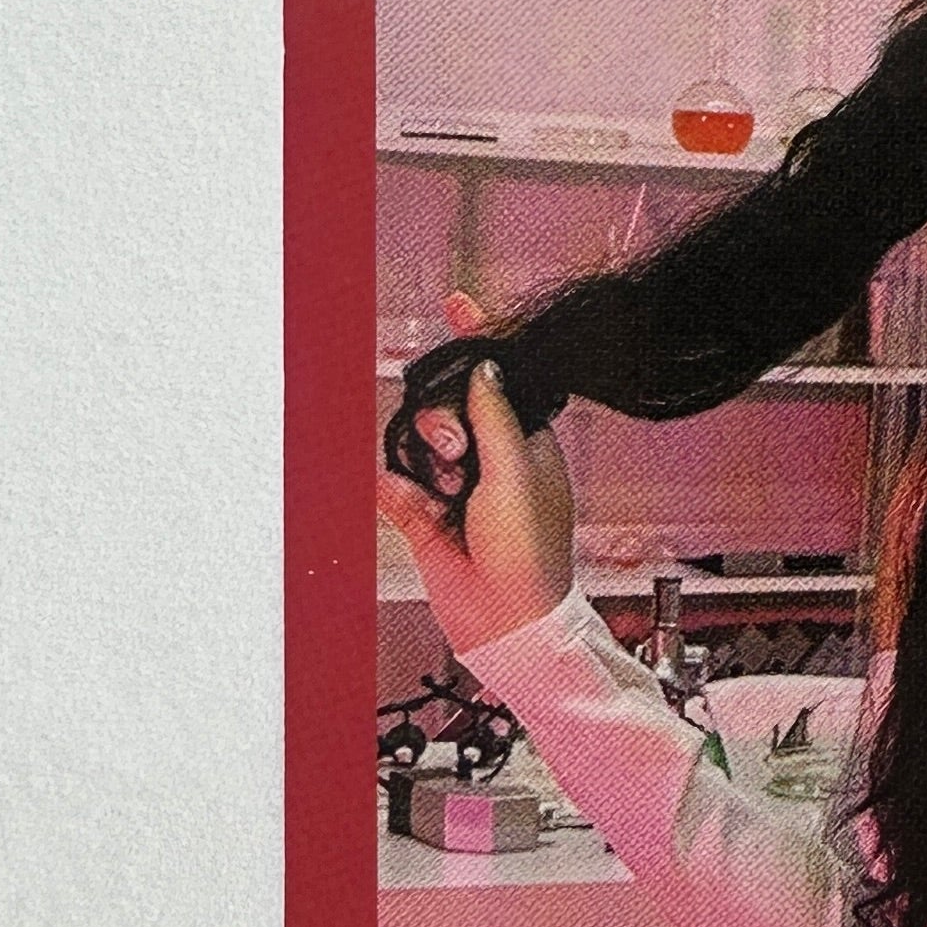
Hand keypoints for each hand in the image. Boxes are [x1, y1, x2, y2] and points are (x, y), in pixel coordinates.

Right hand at [376, 314, 577, 655]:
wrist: (505, 621)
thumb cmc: (531, 554)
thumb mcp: (518, 473)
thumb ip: (496, 416)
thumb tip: (486, 365)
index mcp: (527, 442)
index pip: (501, 381)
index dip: (479, 345)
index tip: (460, 305)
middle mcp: (491, 459)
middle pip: (448, 405)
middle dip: (444, 420)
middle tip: (456, 451)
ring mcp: (456, 486)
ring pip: (417, 442)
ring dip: (423, 458)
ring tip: (444, 489)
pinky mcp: (425, 516)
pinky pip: (394, 483)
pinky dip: (396, 488)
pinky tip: (409, 502)